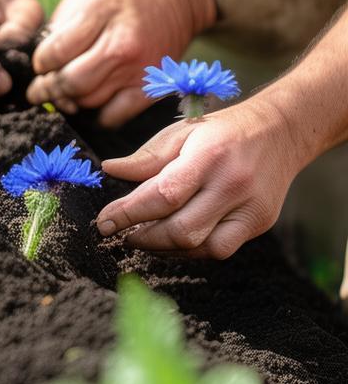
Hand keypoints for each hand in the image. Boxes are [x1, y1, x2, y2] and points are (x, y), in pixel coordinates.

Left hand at [26, 0, 215, 126]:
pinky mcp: (152, 88)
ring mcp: (139, 68)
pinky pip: (115, 116)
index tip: (39, 64)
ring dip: (70, 101)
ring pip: (90, 101)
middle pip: (72, 82)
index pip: (56, 51)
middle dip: (48, 89)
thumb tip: (42, 61)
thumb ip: (63, 25)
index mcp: (101, 11)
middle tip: (39, 90)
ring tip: (63, 93)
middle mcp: (121, 43)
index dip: (40, 62)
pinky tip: (90, 103)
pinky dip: (97, 116)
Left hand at [95, 96, 300, 257]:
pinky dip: (191, 251)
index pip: (163, 195)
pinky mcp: (259, 223)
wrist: (279, 132)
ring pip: (201, 247)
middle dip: (143, 237)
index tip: (104, 222)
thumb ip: (145, 157)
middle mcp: (232, 185)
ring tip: (143, 237)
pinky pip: (220, 250)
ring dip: (164, 248)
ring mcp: (249, 208)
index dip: (129, 213)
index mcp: (208, 156)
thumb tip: (109, 170)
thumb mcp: (180, 132)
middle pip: (181, 229)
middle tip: (121, 232)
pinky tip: (173, 241)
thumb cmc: (220, 131)